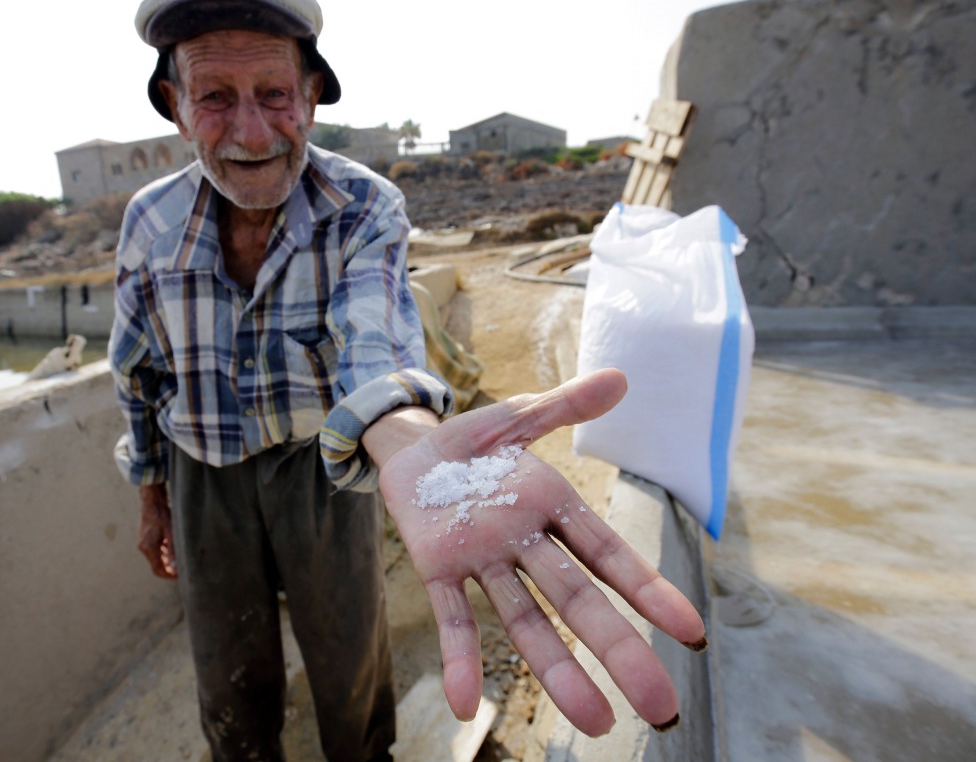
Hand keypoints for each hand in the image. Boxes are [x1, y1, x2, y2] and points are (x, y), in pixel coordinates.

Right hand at [138, 483, 176, 578]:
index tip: (181, 576)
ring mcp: (145, 541)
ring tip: (181, 558)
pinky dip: (165, 551)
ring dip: (168, 559)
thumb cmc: (162, 512)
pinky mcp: (147, 536)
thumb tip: (176, 567)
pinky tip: (175, 547)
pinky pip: (156, 549)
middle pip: (157, 564)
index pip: (158, 570)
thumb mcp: (171, 531)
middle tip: (184, 568)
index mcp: (148, 547)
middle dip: (170, 568)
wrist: (152, 498)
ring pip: (157, 557)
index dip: (169, 575)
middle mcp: (144, 546)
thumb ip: (173, 550)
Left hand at [376, 369, 705, 735]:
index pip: (607, 555)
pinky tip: (465, 704)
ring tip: (593, 720)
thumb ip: (563, 406)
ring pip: (524, 621)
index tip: (689, 632)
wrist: (409, 448)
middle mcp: (525, 544)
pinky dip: (458, 658)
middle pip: (578, 601)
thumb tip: (620, 378)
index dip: (647, 591)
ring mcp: (483, 562)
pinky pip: (451, 617)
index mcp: (551, 508)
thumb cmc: (471, 441)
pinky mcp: (437, 570)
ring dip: (556, 670)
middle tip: (661, 708)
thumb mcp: (515, 418)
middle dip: (619, 651)